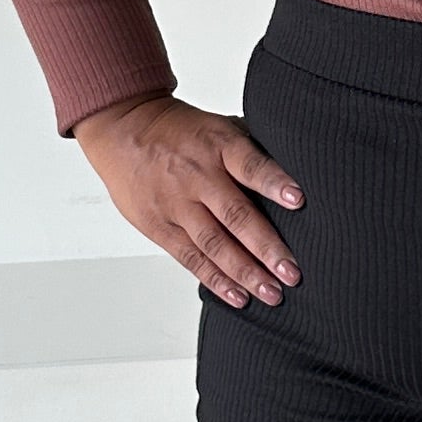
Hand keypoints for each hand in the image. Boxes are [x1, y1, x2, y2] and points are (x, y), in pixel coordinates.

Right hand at [77, 93, 302, 311]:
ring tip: (271, 293)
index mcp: (217, 145)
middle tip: (292, 273)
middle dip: (267, 248)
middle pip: (235, 215)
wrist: (122, 128)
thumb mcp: (216, 126)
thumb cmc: (179, 130)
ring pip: (214, 244)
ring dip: (245, 272)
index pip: (249, 164)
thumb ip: (249, 150)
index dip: (274, 182)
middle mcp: (197, 176)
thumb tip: (293, 175)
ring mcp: (176, 203)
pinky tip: (238, 295)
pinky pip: (190, 257)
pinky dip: (215, 279)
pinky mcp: (158, 225)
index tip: (299, 200)